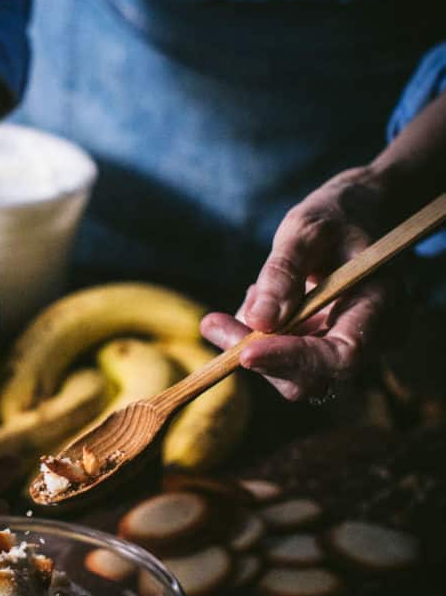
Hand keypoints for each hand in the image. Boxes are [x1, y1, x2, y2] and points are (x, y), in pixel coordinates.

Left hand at [201, 167, 403, 400]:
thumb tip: (260, 321)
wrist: (354, 219)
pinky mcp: (324, 353)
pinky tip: (259, 299)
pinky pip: (284, 364)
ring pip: (291, 377)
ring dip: (253, 346)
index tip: (245, 352)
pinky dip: (258, 340)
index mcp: (382, 304)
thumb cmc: (335, 217)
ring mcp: (348, 350)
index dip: (294, 359)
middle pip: (312, 378)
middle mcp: (374, 338)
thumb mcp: (306, 228)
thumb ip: (284, 271)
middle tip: (213, 323)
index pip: (344, 354)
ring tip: (253, 290)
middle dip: (258, 355)